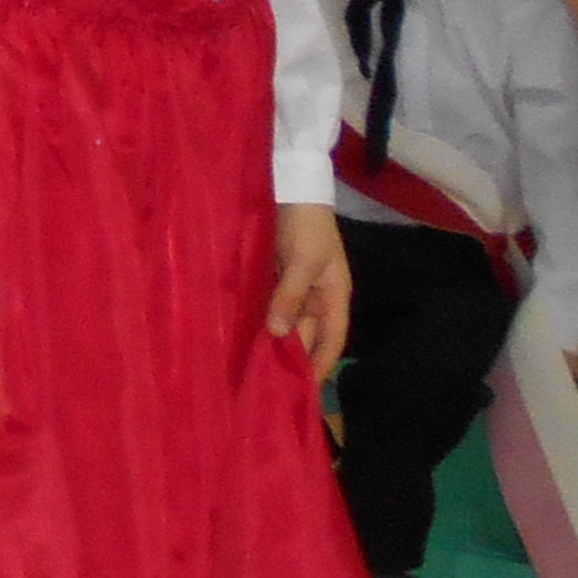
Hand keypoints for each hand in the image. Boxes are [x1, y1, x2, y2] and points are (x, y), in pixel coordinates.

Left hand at [269, 203, 350, 375]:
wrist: (291, 187)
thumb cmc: (306, 224)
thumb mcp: (302, 261)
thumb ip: (290, 296)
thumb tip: (279, 334)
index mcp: (334, 295)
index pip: (332, 339)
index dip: (322, 365)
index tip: (304, 391)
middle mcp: (317, 296)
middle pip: (306, 335)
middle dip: (292, 358)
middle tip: (269, 388)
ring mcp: (295, 287)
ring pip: (286, 323)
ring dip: (273, 342)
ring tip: (253, 370)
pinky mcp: (274, 278)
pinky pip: (270, 306)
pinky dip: (260, 321)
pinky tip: (243, 337)